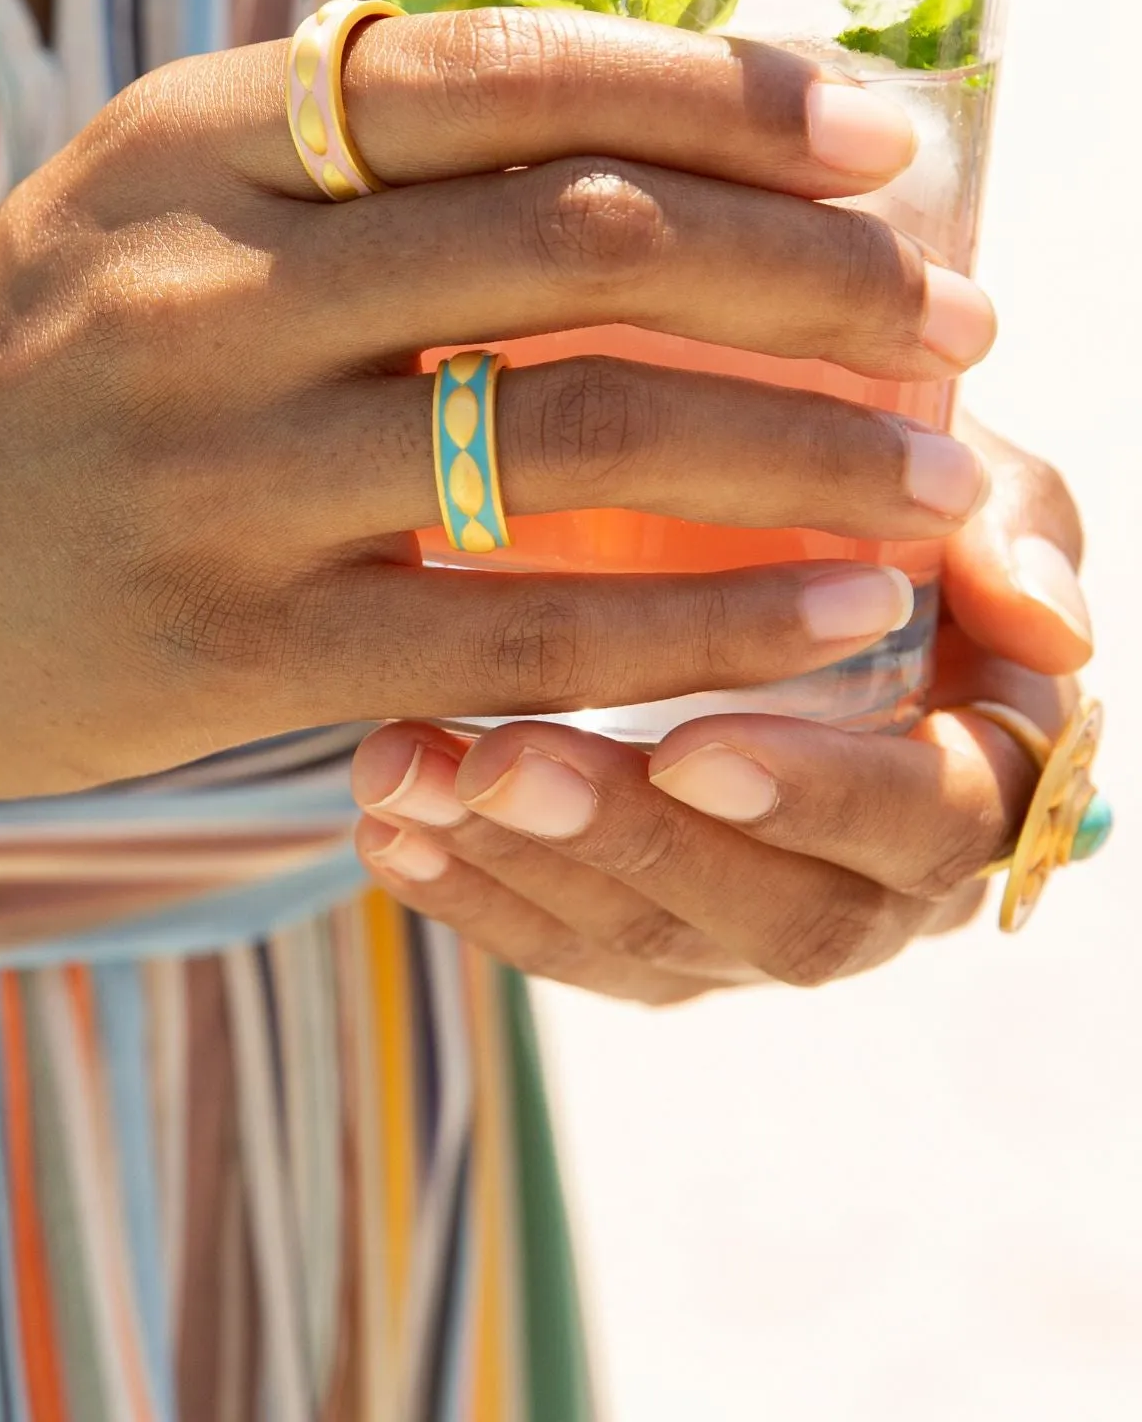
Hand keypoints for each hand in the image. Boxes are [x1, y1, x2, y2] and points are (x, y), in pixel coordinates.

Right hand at [0, 8, 996, 801]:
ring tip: (940, 478)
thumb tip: (643, 125)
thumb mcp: (153, 197)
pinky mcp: (220, 645)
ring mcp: (207, 468)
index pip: (517, 70)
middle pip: (590, 239)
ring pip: (578, 432)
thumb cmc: (23, 359)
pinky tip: (822, 618)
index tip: (891, 149)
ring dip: (802, 452)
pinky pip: (515, 627)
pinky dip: (698, 621)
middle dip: (820, 281)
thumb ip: (353, 154)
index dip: (737, 94)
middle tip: (960, 321)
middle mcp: (205, 280)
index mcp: (199, 134)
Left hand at [351, 420, 1090, 999]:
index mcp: (977, 773)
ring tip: (397, 773)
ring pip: (656, 943)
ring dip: (521, 865)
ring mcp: (758, 920)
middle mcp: (880, 880)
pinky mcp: (659, 939)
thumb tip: (1048, 621)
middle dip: (632, 843)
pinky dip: (471, 893)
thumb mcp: (957, 484)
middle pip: (783, 915)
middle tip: (500, 765)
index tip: (691, 746)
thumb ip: (1003, 530)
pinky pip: (568, 948)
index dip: (818, 795)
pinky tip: (384, 824)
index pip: (931, 820)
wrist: (764, 548)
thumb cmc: (873, 499)